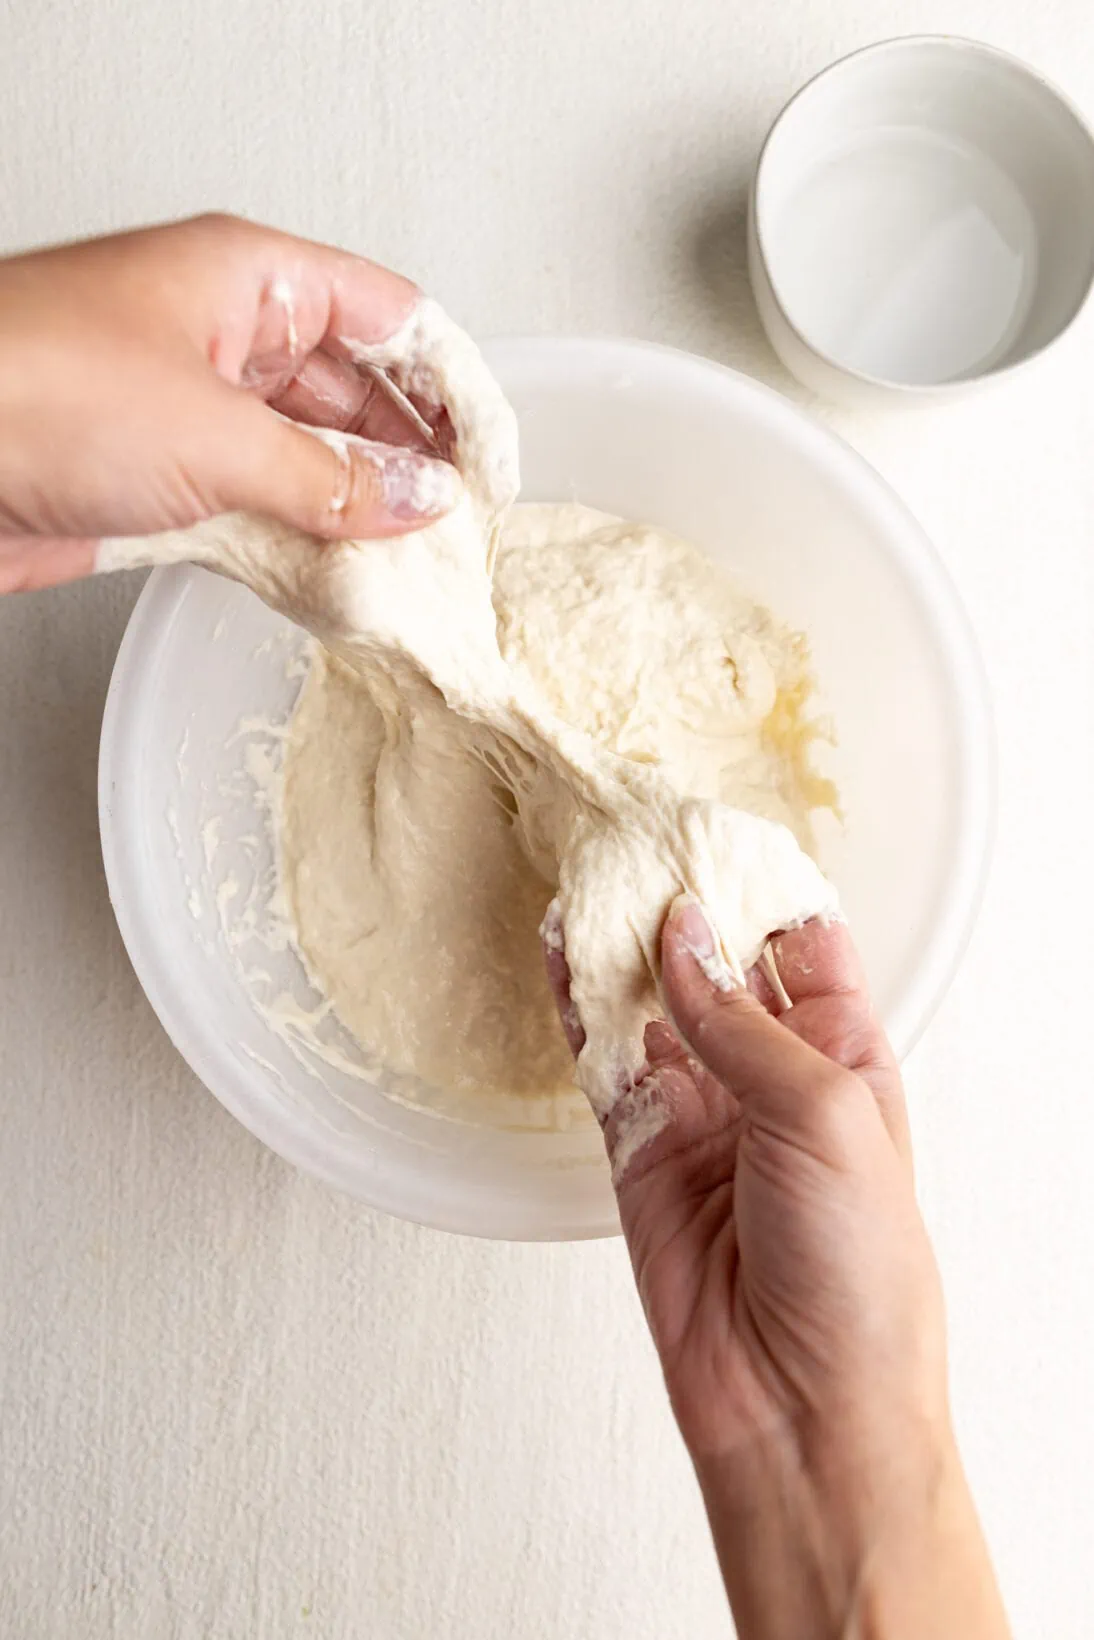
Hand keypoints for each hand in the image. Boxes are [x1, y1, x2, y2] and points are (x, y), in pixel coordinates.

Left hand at [0, 215, 459, 593]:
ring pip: (310, 455)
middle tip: (460, 525)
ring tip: (411, 563)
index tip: (492, 459)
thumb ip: (333, 477)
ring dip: (359, 510)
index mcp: (249, 278)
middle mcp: (224, 335)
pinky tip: (339, 579)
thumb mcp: (218, 435)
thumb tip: (416, 498)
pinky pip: (260, 506)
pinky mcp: (160, 478)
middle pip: (357, 390)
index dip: (456, 385)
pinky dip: (303, 543)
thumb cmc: (29, 390)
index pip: (392, 316)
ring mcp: (192, 409)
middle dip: (414, 457)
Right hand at [546, 897, 1009, 1638]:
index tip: (710, 834)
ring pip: (650, 1004)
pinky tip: (559, 954)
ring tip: (586, 881)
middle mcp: (771, 1075)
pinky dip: (577, 1007)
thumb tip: (681, 936)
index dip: (758, 886)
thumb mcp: (825, 1115)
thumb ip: (740, 1021)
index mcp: (845, 1056)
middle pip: (716, 963)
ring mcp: (701, 1111)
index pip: (802, 943)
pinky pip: (602, 1062)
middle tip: (635, 843)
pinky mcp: (639, 1150)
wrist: (801, 1407)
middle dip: (678, 905)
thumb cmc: (861, 1274)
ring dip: (618, 946)